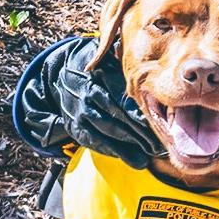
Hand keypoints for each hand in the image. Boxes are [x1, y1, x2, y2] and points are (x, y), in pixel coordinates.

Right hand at [12, 36, 162, 167]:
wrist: (61, 75)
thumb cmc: (99, 69)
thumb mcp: (111, 60)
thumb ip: (129, 69)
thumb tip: (155, 82)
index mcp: (100, 74)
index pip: (122, 95)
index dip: (139, 112)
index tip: (157, 123)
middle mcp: (88, 92)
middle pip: (117, 115)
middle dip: (138, 132)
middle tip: (157, 145)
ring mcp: (80, 110)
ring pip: (107, 130)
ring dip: (129, 145)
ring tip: (147, 155)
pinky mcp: (75, 126)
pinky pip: (96, 141)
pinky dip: (114, 150)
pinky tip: (130, 157)